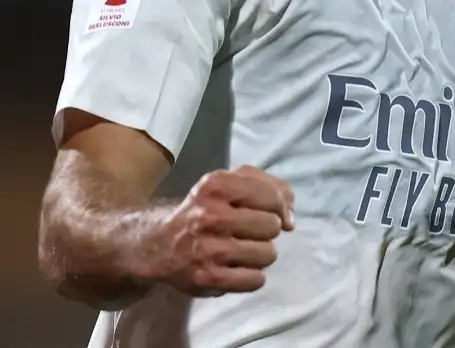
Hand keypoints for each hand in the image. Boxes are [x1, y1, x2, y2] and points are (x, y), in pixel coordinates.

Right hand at [142, 165, 294, 296]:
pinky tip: (237, 268)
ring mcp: (207, 249)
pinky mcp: (207, 278)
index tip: (268, 212)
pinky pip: (255, 280)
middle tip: (247, 232)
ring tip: (241, 250)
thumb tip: (290, 216)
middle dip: (266, 230)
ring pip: (268, 254)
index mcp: (216, 186)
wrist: (157, 243)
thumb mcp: (229, 182)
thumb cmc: (204, 209)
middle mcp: (210, 216)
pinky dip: (252, 277)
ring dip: (260, 254)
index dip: (278, 207)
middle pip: (272, 226)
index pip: (273, 197)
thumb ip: (268, 186)